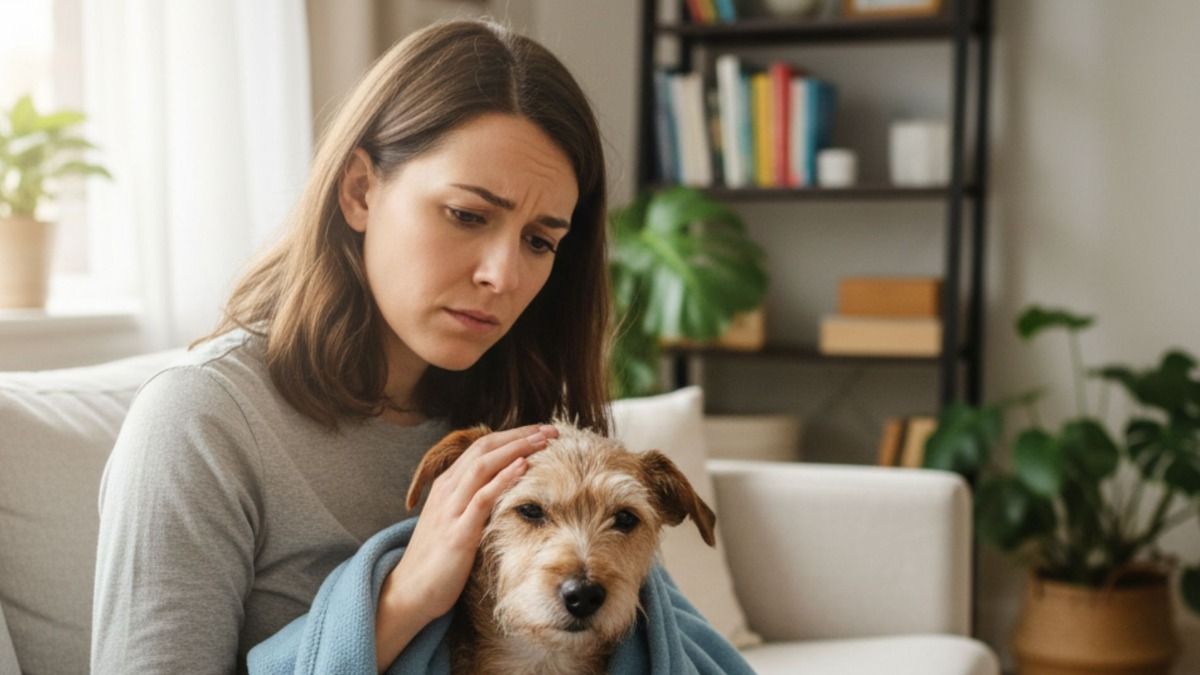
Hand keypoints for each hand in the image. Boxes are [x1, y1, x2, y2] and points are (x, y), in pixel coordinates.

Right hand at [381, 423, 557, 624]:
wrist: (410, 591)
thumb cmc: (437, 559)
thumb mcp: (453, 521)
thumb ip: (472, 501)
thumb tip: (502, 491)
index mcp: (447, 485)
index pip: (481, 447)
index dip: (512, 436)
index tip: (540, 431)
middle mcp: (447, 490)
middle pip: (484, 448)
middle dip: (519, 435)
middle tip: (550, 429)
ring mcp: (451, 509)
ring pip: (483, 465)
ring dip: (516, 449)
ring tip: (542, 440)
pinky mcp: (458, 532)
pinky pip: (483, 498)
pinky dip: (503, 479)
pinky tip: (523, 467)